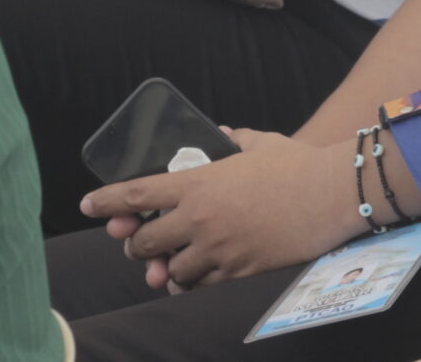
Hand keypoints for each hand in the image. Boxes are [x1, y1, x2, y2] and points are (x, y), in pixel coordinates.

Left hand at [84, 128, 363, 289]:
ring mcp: (217, 248)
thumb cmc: (298, 163)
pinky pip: (199, 284)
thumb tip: (218, 136)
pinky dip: (190, 281)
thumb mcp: (261, 143)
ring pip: (169, 270)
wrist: (332, 194)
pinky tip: (191, 278)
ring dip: (164, 267)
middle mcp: (200, 219)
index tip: (88, 205)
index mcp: (200, 183)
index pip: (136, 195)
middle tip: (138, 243)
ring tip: (166, 265)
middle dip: (135, 244)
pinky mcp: (237, 270)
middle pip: (144, 241)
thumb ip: (232, 140)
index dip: (105, 201)